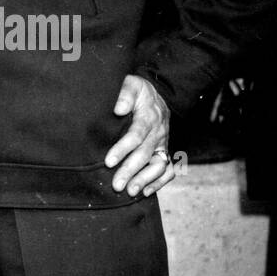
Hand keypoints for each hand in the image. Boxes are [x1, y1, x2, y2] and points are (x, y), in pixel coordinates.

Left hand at [105, 74, 173, 196]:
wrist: (159, 94)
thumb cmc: (141, 91)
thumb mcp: (133, 84)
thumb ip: (125, 94)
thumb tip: (118, 109)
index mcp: (148, 118)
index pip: (135, 136)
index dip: (122, 150)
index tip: (108, 161)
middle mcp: (158, 133)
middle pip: (145, 155)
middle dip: (130, 171)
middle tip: (116, 185)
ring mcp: (163, 143)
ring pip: (158, 166)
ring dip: (144, 180)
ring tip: (130, 192)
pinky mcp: (164, 151)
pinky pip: (168, 170)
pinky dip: (159, 182)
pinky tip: (146, 192)